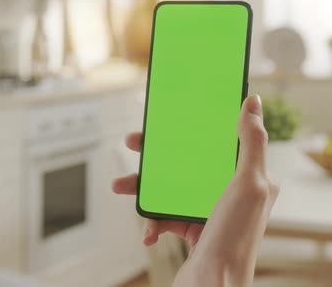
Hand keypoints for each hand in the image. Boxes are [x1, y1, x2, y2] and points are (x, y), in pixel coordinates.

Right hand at [113, 95, 278, 286]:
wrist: (213, 285)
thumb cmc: (236, 239)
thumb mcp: (250, 185)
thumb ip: (252, 143)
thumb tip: (252, 103)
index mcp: (245, 178)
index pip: (215, 142)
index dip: (191, 126)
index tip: (167, 117)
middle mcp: (226, 192)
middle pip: (185, 161)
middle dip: (155, 154)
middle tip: (132, 142)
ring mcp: (205, 211)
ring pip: (168, 188)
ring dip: (141, 187)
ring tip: (119, 185)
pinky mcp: (188, 229)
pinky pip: (163, 216)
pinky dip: (151, 222)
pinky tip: (148, 231)